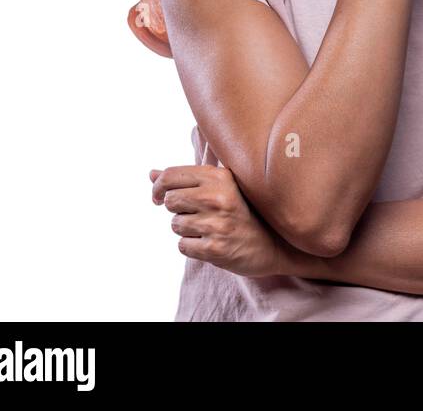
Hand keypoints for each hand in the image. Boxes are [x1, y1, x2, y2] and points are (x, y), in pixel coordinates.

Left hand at [150, 164, 285, 278]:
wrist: (271, 245)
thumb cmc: (241, 212)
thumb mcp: (220, 188)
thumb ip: (186, 179)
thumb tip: (152, 174)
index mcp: (220, 177)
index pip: (172, 175)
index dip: (159, 187)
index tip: (159, 197)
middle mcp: (218, 198)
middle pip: (170, 200)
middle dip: (178, 210)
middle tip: (196, 214)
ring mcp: (216, 224)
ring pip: (175, 225)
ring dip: (187, 230)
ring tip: (209, 229)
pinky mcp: (214, 248)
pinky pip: (182, 246)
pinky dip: (192, 247)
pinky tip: (211, 242)